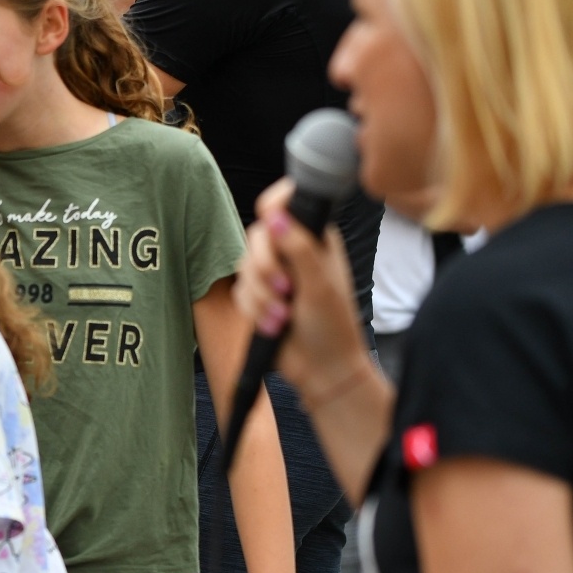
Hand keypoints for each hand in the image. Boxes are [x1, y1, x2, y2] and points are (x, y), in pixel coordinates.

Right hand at [233, 179, 369, 404]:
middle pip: (257, 237)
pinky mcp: (257, 296)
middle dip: (265, 268)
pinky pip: (239, 292)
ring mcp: (273, 273)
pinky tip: (274, 325)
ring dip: (262, 296)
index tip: (270, 220)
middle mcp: (292, 251)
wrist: (322, 369)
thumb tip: (275, 217)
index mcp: (314, 238)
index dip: (274, 205)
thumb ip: (298, 247)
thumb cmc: (333, 326)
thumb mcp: (320, 284)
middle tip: (286, 290)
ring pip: (244, 267)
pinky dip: (254, 311)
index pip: (287, 203)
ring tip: (283, 317)